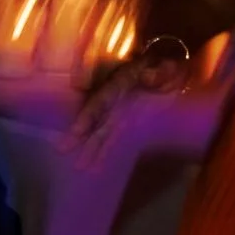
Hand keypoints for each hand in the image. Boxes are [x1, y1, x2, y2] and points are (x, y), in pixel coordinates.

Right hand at [62, 51, 185, 168]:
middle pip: (94, 122)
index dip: (87, 115)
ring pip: (102, 135)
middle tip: (62, 150)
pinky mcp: (130, 128)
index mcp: (117, 86)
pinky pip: (115, 142)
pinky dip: (105, 154)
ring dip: (91, 151)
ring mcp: (120, 118)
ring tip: (79, 168)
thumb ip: (158, 72)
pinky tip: (96, 168)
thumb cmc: (165, 67)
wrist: (172, 76)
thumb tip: (148, 77)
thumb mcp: (165, 65)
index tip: (76, 130)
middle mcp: (112, 105)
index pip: (99, 102)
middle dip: (79, 136)